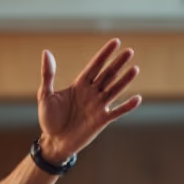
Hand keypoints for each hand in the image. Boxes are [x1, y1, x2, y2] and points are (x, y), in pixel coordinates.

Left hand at [37, 39, 141, 162]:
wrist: (54, 142)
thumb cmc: (49, 119)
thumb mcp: (45, 95)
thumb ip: (48, 74)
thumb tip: (46, 52)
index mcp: (79, 85)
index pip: (95, 66)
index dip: (105, 54)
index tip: (116, 41)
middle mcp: (91, 93)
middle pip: (108, 75)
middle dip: (118, 63)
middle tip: (129, 51)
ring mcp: (98, 106)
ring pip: (114, 90)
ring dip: (124, 80)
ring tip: (135, 69)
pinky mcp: (101, 120)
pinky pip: (117, 112)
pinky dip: (127, 106)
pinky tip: (137, 98)